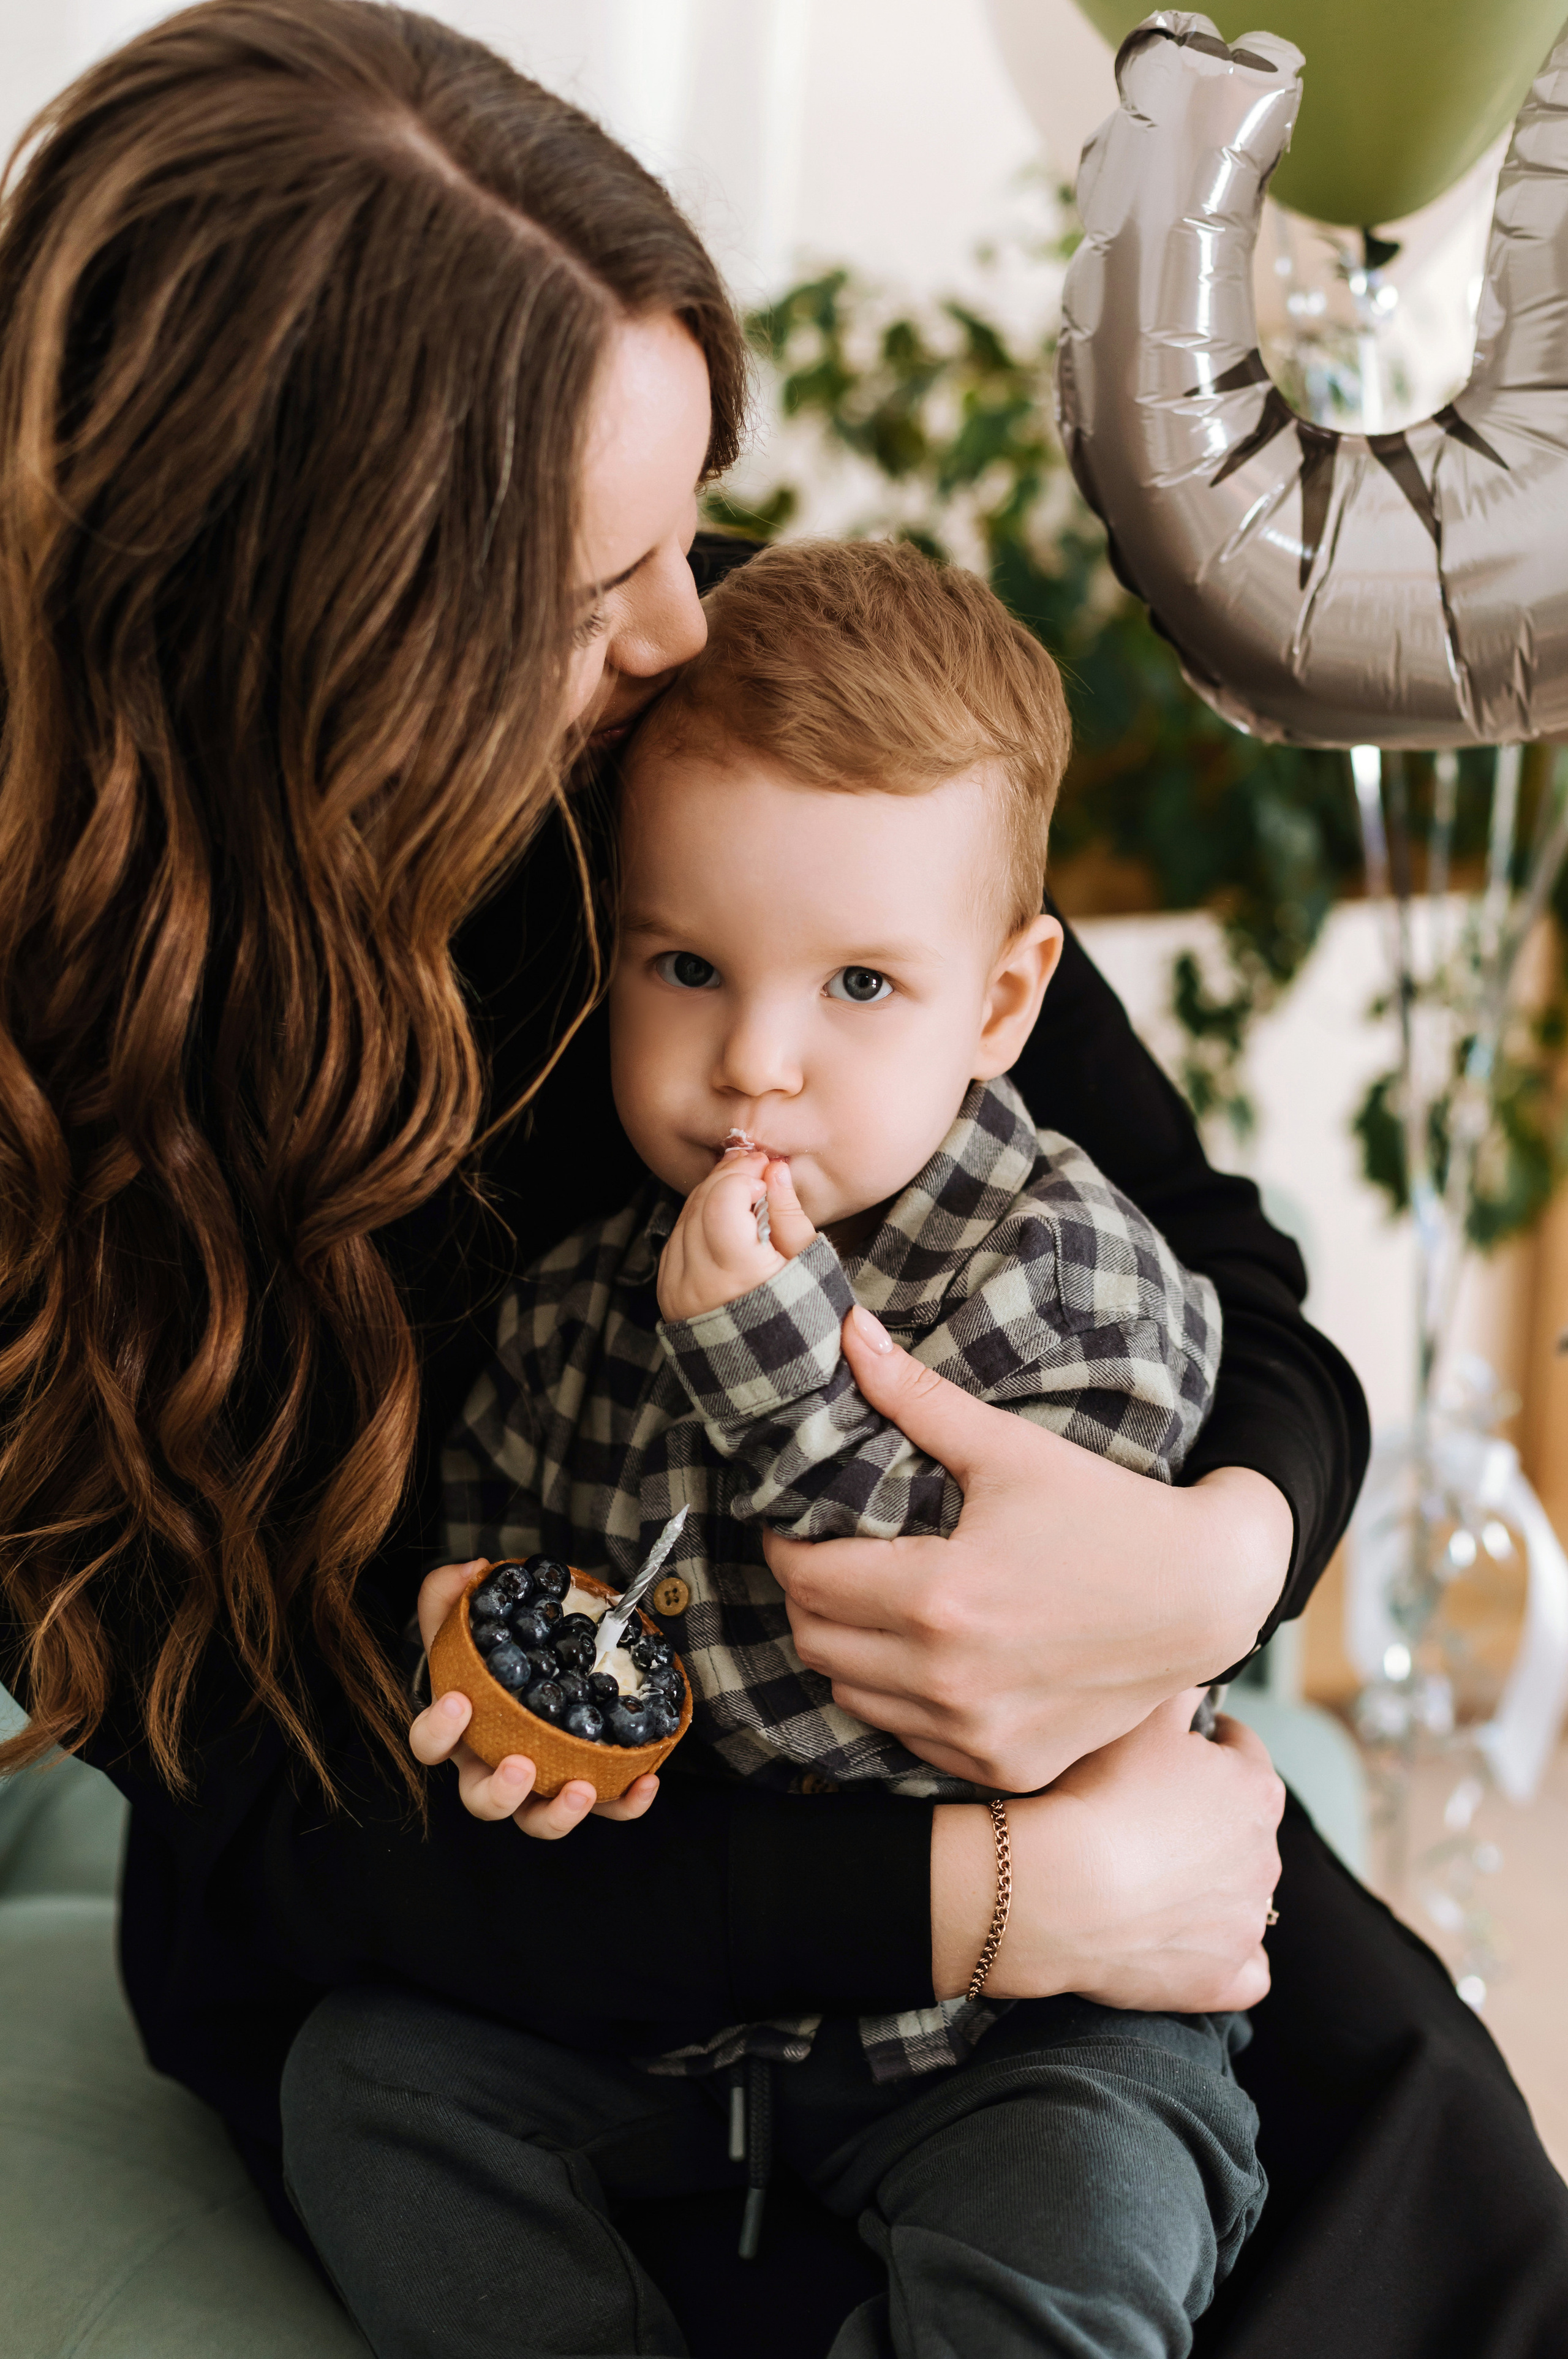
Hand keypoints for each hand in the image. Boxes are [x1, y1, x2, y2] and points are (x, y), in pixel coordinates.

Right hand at [408, 1561, 660, 1838]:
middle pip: (483, 1801)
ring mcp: (539, 1783)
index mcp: (459, 1730)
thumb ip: (452, 1591)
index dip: (438, 1730)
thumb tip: (474, 1570)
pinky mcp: (585, 1783)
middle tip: (522, 1765)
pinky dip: (623, 1805)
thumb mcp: (462, 1615)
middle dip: (500, 1792)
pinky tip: (645, 1783)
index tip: (461, 1701)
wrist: (532, 1656)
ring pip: (537, 1819)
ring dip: (557, 1814)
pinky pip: (605, 1807)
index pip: (430, 1743)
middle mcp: (492, 1765)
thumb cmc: (490, 1648)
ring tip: (579, 1788)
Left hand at [656, 1146, 815, 1320]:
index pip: (721, 1201)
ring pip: (684, 1217)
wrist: (771, 1369)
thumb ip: (789, 1212)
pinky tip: (722, 1219)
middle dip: (727, 1176)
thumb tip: (774, 1169)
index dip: (741, 1175)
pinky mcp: (668, 1293)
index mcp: (738, 1273)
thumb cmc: (801, 1315)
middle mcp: (698, 1281)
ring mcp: (677, 1289)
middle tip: (754, 1168)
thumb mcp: (810, 1262)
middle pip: (700, 1203)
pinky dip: (697, 1220)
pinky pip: (675, 1240)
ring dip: (711, 1194)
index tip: (765, 1172)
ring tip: (742, 1191)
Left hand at [765, 1307, 1292, 1791]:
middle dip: (809, 1594)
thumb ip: (917, 1397)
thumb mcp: (1009, 1450)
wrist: (1204, 1598)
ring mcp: (976, 1736)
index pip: (807, 1579)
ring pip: (851, 1695)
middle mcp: (949, 1681)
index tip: (799, 1522)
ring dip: (848, 1649)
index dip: (788, 1544)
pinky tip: (929, 1654)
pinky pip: (908, 1737)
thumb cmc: (1108, 1514)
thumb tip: (848, 1332)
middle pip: (815, 1641)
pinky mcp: (1004, 1768)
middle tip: (832, 1557)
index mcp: (939, 1599)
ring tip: (876, 1602)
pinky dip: (900, 1699)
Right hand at [931, 1695, 1284, 2010]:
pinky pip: (1246, 1969)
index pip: (1242, 1750)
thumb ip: (1180, 1685)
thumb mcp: (1140, 1716)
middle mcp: (1266, 1856)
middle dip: (1208, 1817)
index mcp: (1254, 1788)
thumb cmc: (1099, 1794)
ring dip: (1210, 1882)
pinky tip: (1189, 1942)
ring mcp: (1248, 1921)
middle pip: (1242, 1824)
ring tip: (1148, 1874)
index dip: (1206, 1744)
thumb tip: (1197, 1668)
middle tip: (1147, 1812)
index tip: (1172, 1749)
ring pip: (1243, 1893)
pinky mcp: (1225, 1976)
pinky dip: (1226, 1956)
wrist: (1060, 1890)